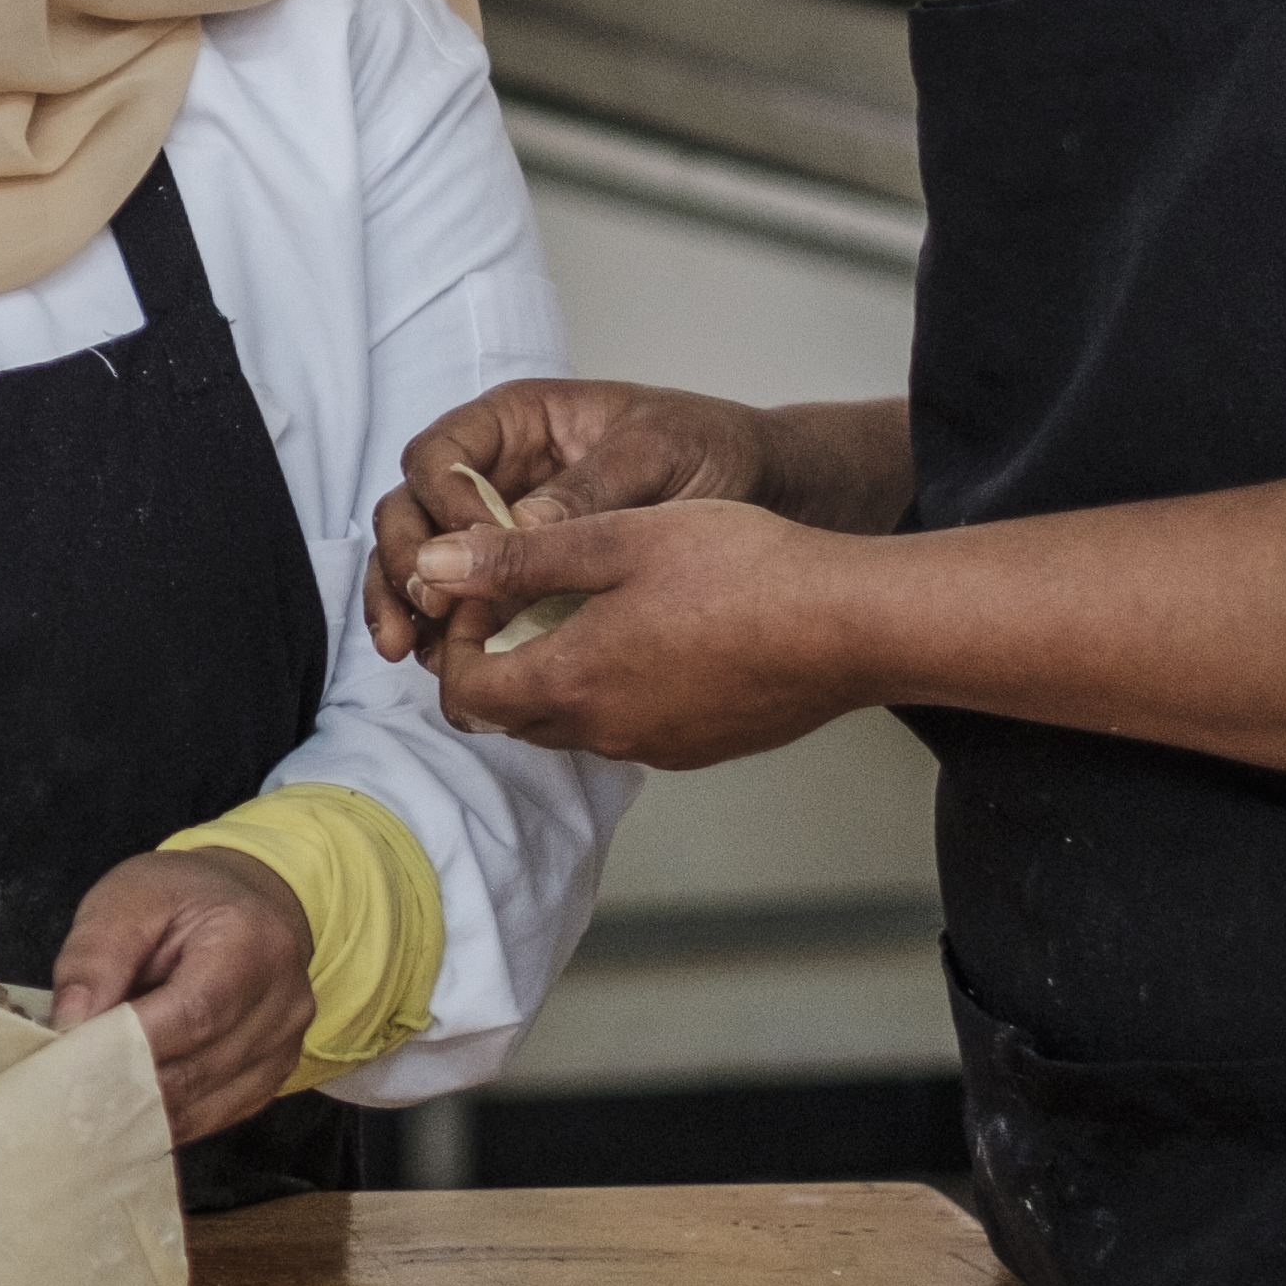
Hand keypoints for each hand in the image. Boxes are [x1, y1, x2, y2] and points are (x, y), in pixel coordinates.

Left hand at [47, 848, 316, 1144]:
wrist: (243, 907)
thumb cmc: (180, 898)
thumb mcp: (126, 898)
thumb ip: (94, 956)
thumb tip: (69, 1026)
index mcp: (253, 942)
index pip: (194, 1014)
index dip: (130, 1047)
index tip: (69, 1062)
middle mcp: (284, 1002)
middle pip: (197, 1069)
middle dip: (123, 1086)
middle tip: (58, 1092)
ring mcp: (285, 1048)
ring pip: (203, 1107)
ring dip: (138, 1111)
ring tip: (84, 1099)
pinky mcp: (272, 1080)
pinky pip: (212, 1118)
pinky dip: (163, 1119)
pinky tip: (124, 1109)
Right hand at [363, 380, 789, 662]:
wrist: (763, 490)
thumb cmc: (710, 449)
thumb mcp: (656, 455)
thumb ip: (588, 489)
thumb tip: (518, 528)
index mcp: (517, 423)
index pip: (441, 453)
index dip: (441, 499)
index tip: (470, 545)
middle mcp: (494, 472)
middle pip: (411, 509)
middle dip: (402, 558)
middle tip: (422, 603)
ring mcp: (500, 528)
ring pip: (423, 560)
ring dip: (403, 603)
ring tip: (406, 649)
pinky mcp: (518, 580)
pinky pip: (462, 601)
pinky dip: (441, 631)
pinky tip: (440, 661)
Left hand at [420, 499, 879, 768]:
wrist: (853, 623)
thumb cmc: (742, 568)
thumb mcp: (617, 539)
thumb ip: (517, 557)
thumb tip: (432, 566)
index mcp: (574, 682)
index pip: (464, 694)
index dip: (458, 642)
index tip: (483, 589)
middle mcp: (607, 731)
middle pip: (511, 715)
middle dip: (498, 659)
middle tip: (525, 593)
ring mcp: (658, 746)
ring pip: (571, 722)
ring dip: (557, 673)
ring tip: (590, 604)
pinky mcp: (701, 747)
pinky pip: (628, 725)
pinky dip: (614, 688)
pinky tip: (653, 631)